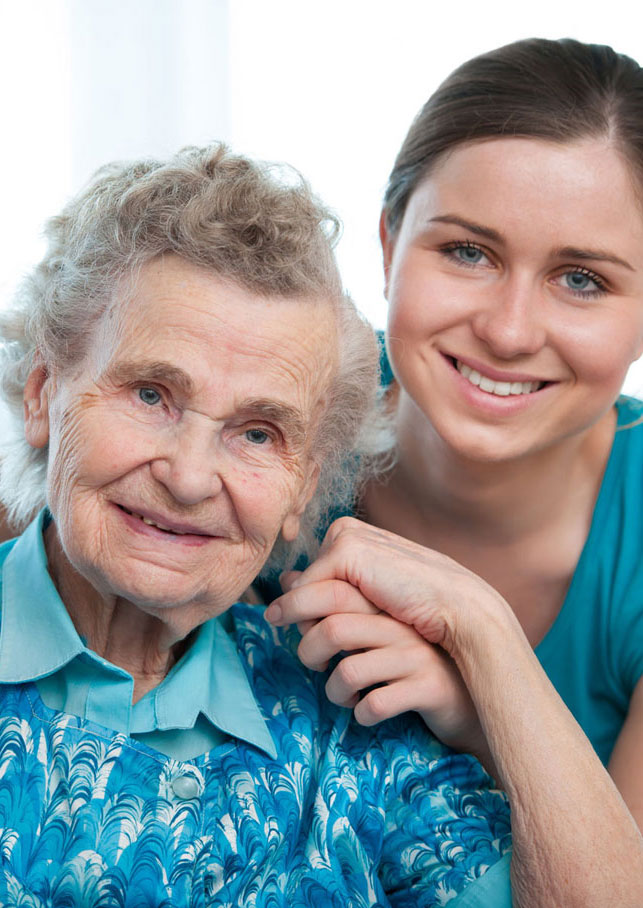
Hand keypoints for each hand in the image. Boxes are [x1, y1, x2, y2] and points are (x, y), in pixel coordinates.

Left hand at [265, 518, 510, 763]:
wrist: (477, 692)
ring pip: (349, 670)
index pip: (333, 592)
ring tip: (341, 694)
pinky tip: (366, 711)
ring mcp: (415, 656)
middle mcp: (401, 626)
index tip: (288, 624)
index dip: (300, 607)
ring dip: (334, 691)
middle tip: (313, 663)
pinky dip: (361, 713)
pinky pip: (376, 703)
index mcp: (388, 605)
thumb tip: (290, 580)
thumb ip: (339, 600)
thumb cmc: (417, 658)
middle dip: (308, 650)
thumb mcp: (379, 623)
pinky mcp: (427, 688)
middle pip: (334, 629)